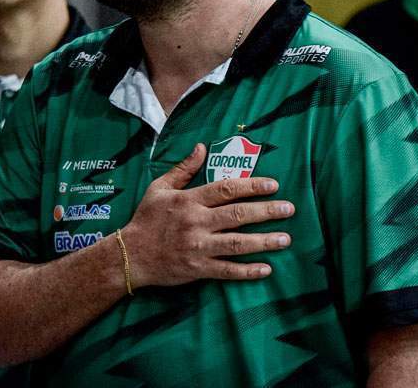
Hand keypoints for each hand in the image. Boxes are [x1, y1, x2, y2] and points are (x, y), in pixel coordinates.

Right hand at [120, 143, 293, 287]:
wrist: (128, 256)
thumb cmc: (146, 219)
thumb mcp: (159, 188)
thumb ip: (183, 168)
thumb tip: (201, 147)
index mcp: (189, 200)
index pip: (226, 189)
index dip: (252, 186)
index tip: (274, 185)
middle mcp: (196, 223)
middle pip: (237, 215)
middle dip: (266, 212)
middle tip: (290, 209)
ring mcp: (197, 247)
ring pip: (236, 244)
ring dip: (263, 242)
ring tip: (286, 239)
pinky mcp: (197, 269)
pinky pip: (226, 271)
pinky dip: (247, 270)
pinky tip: (266, 268)